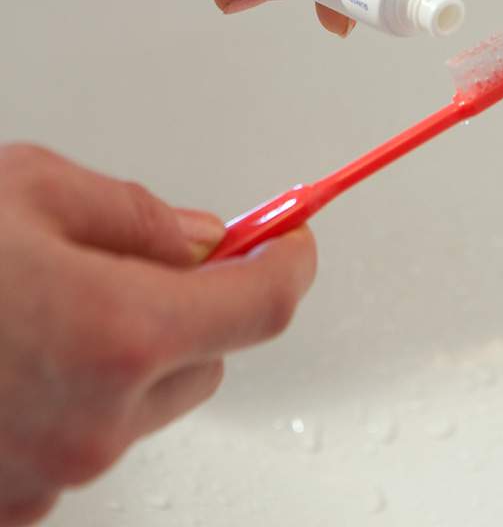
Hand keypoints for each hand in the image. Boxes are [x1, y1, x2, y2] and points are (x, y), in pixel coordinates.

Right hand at [0, 144, 315, 525]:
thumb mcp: (29, 189)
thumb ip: (133, 214)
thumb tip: (200, 237)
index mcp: (116, 330)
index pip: (259, 307)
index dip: (288, 262)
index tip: (292, 239)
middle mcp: (97, 421)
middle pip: (209, 359)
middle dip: (199, 302)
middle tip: (148, 257)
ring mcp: (53, 476)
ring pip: (147, 403)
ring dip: (135, 352)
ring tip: (51, 306)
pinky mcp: (14, 505)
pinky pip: (85, 441)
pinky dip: (79, 397)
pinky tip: (19, 354)